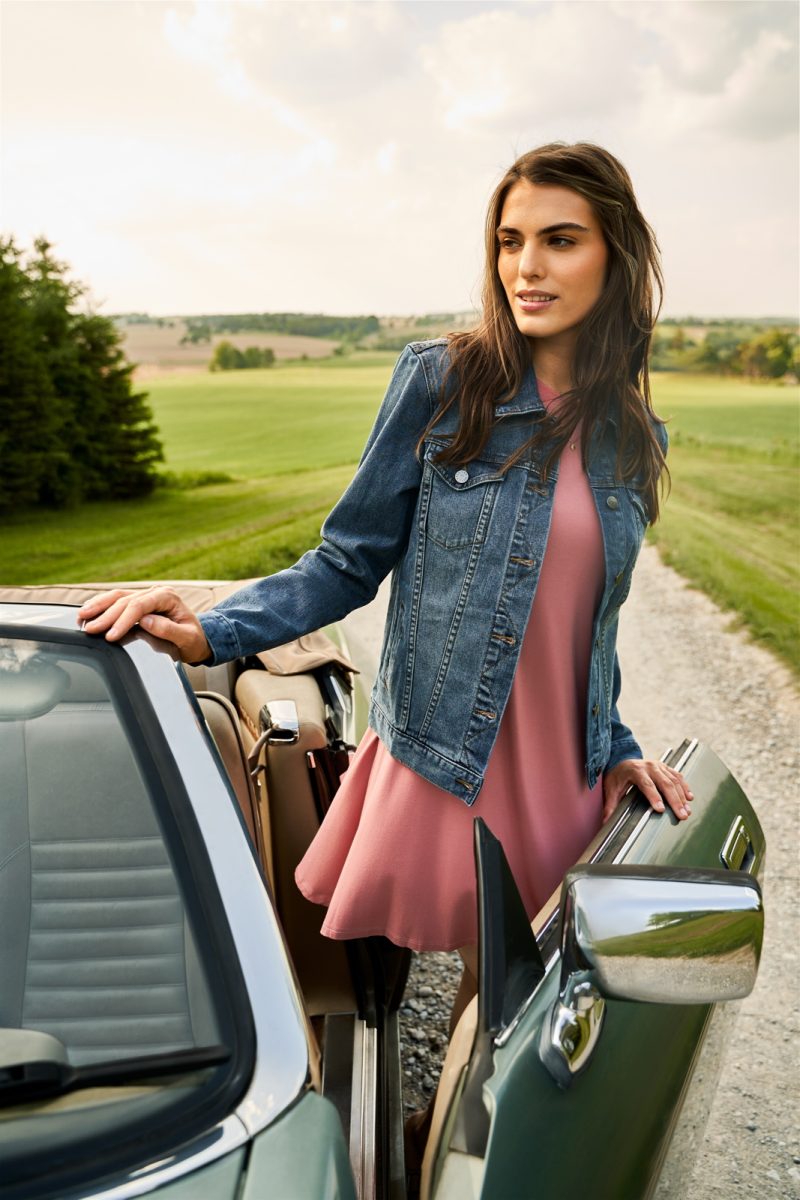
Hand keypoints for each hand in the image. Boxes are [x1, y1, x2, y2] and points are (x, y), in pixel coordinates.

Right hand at [77, 587, 210, 664]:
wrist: (197, 639)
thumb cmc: (193, 640)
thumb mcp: (188, 638)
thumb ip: (169, 630)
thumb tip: (147, 621)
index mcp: (168, 597)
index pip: (140, 605)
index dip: (123, 620)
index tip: (111, 635)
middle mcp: (155, 593)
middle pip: (125, 600)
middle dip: (106, 616)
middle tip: (90, 629)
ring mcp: (145, 596)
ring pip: (117, 597)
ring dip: (98, 607)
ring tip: (82, 617)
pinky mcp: (137, 603)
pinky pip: (116, 601)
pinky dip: (101, 606)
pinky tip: (88, 612)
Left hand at [602, 758, 692, 822]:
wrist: (622, 760)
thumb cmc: (617, 776)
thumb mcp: (611, 789)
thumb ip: (610, 806)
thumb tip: (605, 822)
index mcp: (636, 770)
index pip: (647, 785)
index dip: (654, 797)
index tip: (661, 810)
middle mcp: (649, 766)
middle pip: (665, 783)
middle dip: (674, 800)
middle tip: (682, 815)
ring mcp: (659, 766)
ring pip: (674, 780)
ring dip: (682, 796)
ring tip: (687, 811)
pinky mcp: (665, 767)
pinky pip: (678, 776)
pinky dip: (684, 787)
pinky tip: (689, 798)